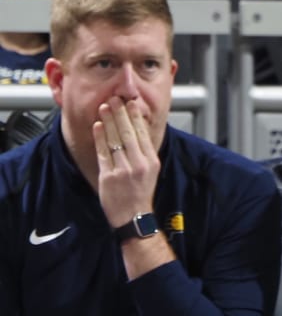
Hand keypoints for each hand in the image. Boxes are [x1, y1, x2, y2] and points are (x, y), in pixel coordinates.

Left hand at [95, 96, 161, 227]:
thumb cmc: (141, 194)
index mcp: (151, 161)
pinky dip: (100, 138)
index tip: (131, 103)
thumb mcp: (150, 171)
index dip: (136, 117)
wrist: (134, 216)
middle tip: (115, 99)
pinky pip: (104, 153)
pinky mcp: (109, 176)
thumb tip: (137, 133)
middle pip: (129, 133)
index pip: (143, 133)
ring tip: (104, 107)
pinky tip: (97, 127)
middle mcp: (139, 163)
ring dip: (109, 121)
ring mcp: (124, 170)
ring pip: (116, 140)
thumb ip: (144, 153)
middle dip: (121, 114)